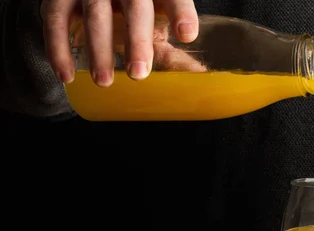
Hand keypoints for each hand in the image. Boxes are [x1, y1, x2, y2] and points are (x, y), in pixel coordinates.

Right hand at [40, 0, 198, 85]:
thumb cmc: (135, 13)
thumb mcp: (156, 24)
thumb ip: (173, 51)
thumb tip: (198, 78)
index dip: (181, 12)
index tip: (187, 35)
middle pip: (134, 4)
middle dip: (137, 39)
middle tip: (139, 74)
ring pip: (95, 12)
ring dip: (99, 49)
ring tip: (105, 82)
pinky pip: (55, 19)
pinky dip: (59, 48)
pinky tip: (67, 75)